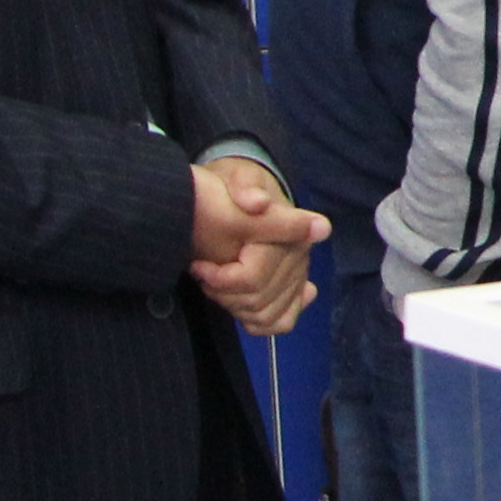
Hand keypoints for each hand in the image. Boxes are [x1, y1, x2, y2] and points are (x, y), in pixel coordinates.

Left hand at [189, 158, 325, 336]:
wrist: (249, 190)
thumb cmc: (240, 187)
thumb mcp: (238, 178)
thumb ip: (246, 188)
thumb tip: (258, 203)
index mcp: (292, 235)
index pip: (253, 278)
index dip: (220, 279)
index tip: (199, 266)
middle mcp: (301, 259)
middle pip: (258, 301)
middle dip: (222, 294)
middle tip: (203, 275)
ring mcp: (298, 277)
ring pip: (268, 315)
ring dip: (235, 308)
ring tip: (216, 287)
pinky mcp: (293, 289)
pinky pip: (283, 320)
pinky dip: (260, 322)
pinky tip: (242, 310)